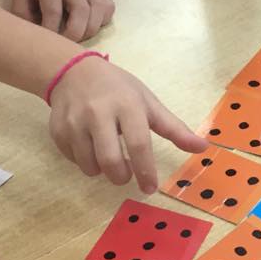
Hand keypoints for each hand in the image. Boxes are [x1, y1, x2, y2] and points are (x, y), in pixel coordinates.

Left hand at [10, 0, 114, 41]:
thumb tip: (33, 34)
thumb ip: (21, 12)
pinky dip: (102, 21)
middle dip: (74, 34)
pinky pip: (108, 9)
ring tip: (78, 35)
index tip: (47, 41)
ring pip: (99, 13)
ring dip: (89, 30)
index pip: (53, 12)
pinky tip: (90, 23)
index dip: (51, 31)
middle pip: (81, 14)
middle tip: (66, 43)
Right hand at [49, 57, 206, 191]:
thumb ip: (173, 128)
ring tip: (107, 156)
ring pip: (89, 166)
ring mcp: (74, 122)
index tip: (150, 188)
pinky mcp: (57, 131)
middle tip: (126, 175)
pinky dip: (84, 161)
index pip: (139, 144)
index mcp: (126, 105)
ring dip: (102, 170)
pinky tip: (89, 146)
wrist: (72, 72)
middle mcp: (98, 113)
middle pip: (110, 161)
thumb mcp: (148, 102)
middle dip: (121, 176)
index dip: (145, 170)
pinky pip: (73, 160)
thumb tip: (203, 148)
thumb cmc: (118, 88)